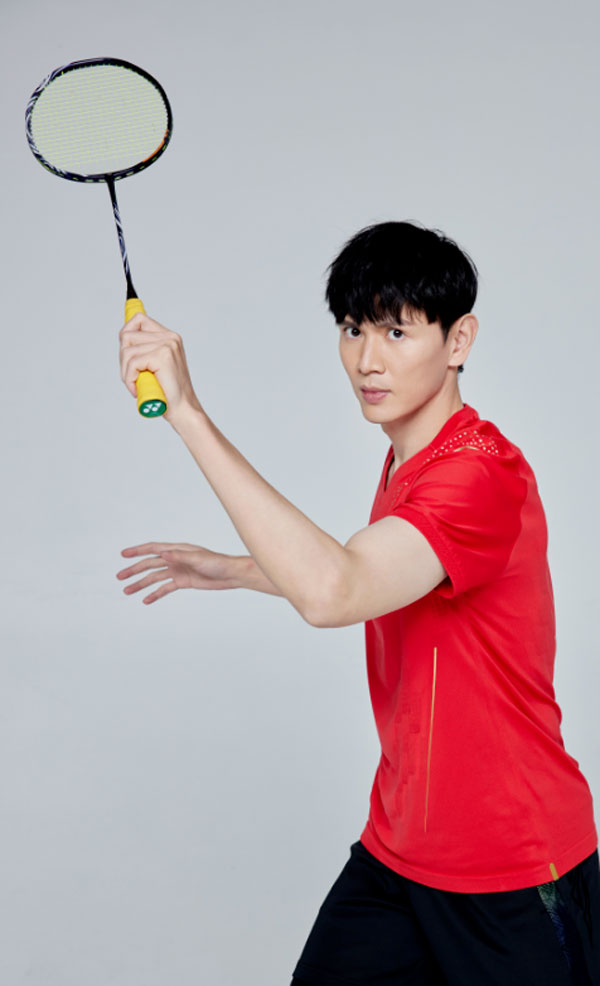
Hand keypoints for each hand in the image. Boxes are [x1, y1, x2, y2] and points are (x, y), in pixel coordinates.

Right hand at [116, 542, 241, 604]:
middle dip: (134, 570)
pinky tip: (146, 600)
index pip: (153, 549)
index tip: (124, 555)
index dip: (138, 551)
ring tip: (127, 591)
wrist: (230, 575)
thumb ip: (180, 556)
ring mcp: (178, 571)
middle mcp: (175, 559)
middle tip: (120, 577)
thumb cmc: (217, 563)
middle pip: (150, 564)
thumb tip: (163, 554)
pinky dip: (155, 594)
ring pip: (154, 578)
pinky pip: (165, 588)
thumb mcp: (198, 558)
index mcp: (177, 550)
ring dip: (141, 584)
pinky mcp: (182, 582)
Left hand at [119, 313, 202, 423]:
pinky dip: (129, 378)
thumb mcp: (157, 366)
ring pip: (127, 351)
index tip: (124, 347)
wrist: (184, 409)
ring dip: (125, 371)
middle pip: (128, 335)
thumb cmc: (169, 392)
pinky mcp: (161, 356)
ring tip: (134, 384)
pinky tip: (135, 389)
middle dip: (123, 358)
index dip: (126, 331)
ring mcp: (166, 345)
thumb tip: (124, 340)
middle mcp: (169, 337)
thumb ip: (146, 351)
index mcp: (170, 337)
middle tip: (131, 375)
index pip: (139, 319)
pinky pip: (132, 363)